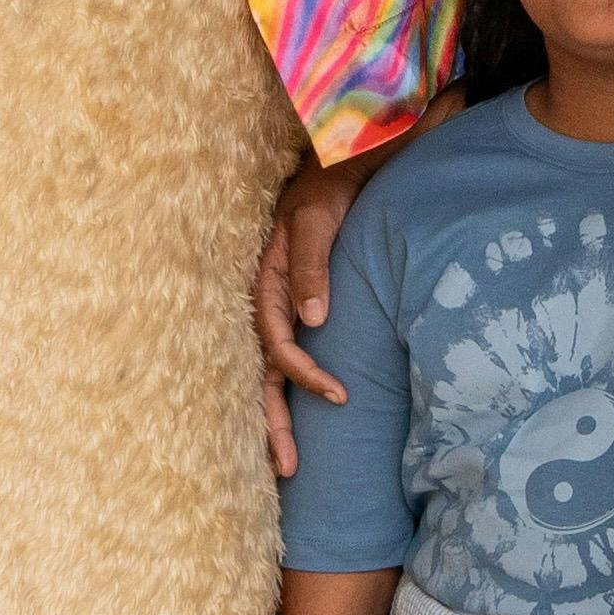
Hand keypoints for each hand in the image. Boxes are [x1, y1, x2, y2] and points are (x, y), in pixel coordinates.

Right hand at [253, 147, 376, 477]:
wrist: (351, 145)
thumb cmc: (337, 175)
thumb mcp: (323, 212)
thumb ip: (314, 262)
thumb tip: (312, 323)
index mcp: (270, 273)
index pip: (275, 338)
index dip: (302, 370)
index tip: (338, 394)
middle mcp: (270, 293)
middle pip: (262, 368)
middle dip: (273, 420)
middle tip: (289, 469)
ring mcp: (282, 300)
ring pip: (268, 371)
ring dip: (275, 418)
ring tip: (286, 468)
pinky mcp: (300, 299)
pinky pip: (285, 355)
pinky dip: (288, 392)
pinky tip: (295, 423)